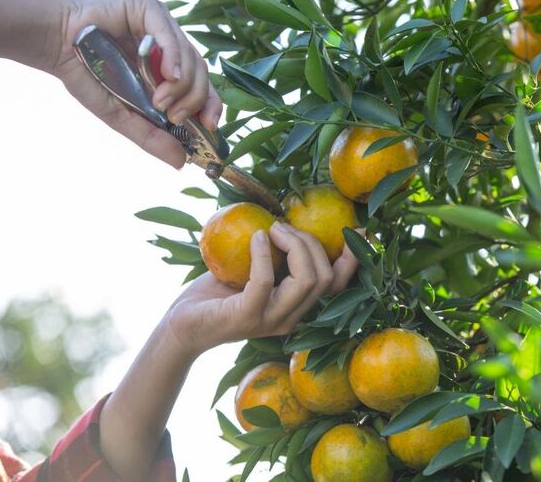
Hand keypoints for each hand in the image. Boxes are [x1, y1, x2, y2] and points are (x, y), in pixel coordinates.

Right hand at [54, 0, 222, 167]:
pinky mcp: (148, 7)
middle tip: (175, 116)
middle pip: (201, 73)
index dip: (212, 106)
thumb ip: (152, 137)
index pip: (204, 86)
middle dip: (194, 100)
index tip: (210, 127)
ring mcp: (161, 24)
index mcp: (170, 68)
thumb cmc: (90, 78)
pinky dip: (174, 57)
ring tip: (161, 102)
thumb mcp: (124, 116)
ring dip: (182, 85)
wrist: (55, 47)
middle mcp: (170, 44)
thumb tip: (181, 162)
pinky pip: (170, 34)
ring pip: (190, 56)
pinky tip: (169, 76)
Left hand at [166, 223, 360, 355]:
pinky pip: (265, 282)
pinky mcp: (247, 318)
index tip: (357, 230)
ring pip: (307, 281)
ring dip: (295, 246)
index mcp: (298, 307)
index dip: (353, 259)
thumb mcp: (253, 269)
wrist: (182, 325)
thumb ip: (277, 254)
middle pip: (326, 278)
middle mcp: (292, 318)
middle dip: (312, 243)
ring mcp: (271, 321)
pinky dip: (264, 254)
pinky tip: (257, 237)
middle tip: (284, 226)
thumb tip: (292, 216)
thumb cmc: (218, 292)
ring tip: (274, 229)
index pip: (338, 286)